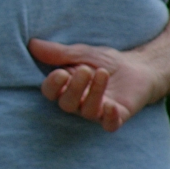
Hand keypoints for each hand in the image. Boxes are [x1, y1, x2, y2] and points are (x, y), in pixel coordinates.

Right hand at [29, 39, 162, 131]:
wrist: (138, 67)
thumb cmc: (105, 61)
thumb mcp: (81, 53)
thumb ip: (58, 52)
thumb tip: (31, 43)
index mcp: (66, 88)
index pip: (51, 92)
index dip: (52, 86)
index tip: (61, 73)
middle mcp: (79, 103)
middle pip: (67, 104)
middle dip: (75, 88)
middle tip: (87, 70)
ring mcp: (98, 111)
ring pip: (87, 111)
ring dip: (94, 93)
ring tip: (102, 73)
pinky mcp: (118, 116)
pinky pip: (110, 125)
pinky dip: (110, 118)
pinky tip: (112, 105)